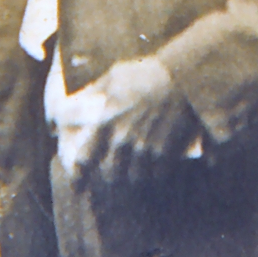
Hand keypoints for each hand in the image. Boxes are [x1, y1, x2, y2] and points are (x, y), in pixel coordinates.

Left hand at [74, 57, 201, 188]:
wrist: (182, 76)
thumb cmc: (146, 73)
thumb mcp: (114, 77)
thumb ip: (94, 94)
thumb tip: (75, 104)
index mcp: (105, 123)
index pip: (84, 160)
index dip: (78, 176)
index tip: (79, 183)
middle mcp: (122, 140)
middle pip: (109, 174)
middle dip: (109, 174)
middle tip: (112, 171)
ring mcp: (145, 148)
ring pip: (133, 177)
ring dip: (132, 174)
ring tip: (134, 168)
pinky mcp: (166, 152)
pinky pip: (156, 174)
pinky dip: (153, 172)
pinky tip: (155, 163)